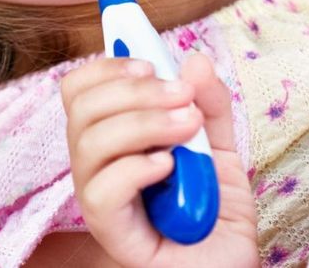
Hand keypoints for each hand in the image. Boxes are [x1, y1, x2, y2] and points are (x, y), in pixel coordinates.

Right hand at [61, 53, 258, 267]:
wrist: (228, 266)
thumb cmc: (214, 216)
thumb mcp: (220, 148)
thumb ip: (210, 105)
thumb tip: (195, 62)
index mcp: (113, 138)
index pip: (80, 90)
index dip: (107, 68)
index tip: (151, 64)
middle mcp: (97, 166)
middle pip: (82, 108)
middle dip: (134, 91)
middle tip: (183, 96)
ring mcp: (99, 199)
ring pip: (89, 144)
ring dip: (143, 123)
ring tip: (188, 128)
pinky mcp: (111, 231)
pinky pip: (102, 191)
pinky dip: (135, 168)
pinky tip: (169, 167)